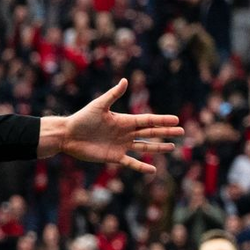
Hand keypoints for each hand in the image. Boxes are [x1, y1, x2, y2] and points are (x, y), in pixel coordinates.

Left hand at [40, 79, 182, 173]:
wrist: (68, 135)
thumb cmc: (82, 118)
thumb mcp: (99, 105)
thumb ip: (113, 95)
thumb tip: (124, 80)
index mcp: (125, 120)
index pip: (148, 120)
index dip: (162, 120)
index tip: (176, 120)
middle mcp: (125, 133)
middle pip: (150, 133)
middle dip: (166, 133)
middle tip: (181, 132)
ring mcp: (121, 145)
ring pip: (144, 146)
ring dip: (158, 148)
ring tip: (172, 148)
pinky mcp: (113, 157)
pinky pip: (131, 162)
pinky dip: (141, 166)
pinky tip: (153, 169)